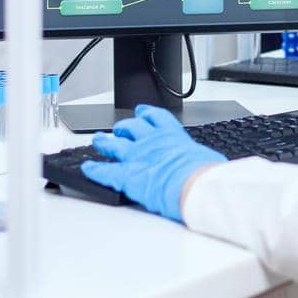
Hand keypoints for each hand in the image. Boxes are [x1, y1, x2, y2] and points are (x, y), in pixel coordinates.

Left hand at [82, 105, 224, 221]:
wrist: (193, 186)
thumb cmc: (205, 174)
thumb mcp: (209, 159)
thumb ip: (200, 158)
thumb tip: (209, 164)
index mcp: (173, 135)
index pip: (156, 117)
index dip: (146, 113)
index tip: (142, 111)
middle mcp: (151, 141)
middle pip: (132, 128)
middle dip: (123, 127)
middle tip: (119, 128)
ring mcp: (136, 157)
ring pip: (114, 144)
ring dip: (104, 142)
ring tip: (98, 140)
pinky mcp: (125, 175)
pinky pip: (104, 170)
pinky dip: (94, 169)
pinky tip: (88, 168)